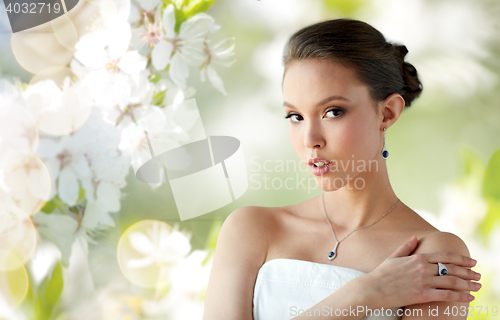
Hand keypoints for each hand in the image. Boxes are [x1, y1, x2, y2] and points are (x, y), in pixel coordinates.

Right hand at [359, 235, 480, 309]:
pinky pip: (445, 295)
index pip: (445, 256)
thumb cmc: (381, 274)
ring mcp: (423, 281)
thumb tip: (414, 237)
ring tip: (477, 286)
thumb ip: (406, 247)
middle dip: (468, 272)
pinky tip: (468, 298)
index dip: (461, 258)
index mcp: (417, 258)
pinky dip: (460, 296)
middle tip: (478, 275)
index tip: (472, 261)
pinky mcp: (422, 295)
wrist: (372, 289)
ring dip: (468, 284)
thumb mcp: (393, 257)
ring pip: (452, 281)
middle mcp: (423, 268)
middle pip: (452, 269)